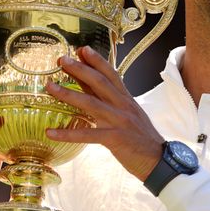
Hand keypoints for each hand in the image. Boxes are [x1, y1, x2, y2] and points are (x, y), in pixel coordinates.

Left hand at [44, 47, 162, 182]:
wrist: (159, 160)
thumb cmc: (141, 138)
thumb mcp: (128, 115)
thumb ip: (111, 102)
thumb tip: (91, 90)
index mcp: (127, 99)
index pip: (111, 74)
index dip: (97, 61)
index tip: (82, 49)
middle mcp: (123, 106)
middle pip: (100, 82)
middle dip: (80, 69)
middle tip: (61, 59)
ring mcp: (119, 121)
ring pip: (91, 104)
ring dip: (68, 94)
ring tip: (50, 87)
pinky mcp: (115, 139)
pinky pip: (87, 134)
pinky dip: (68, 133)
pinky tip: (50, 133)